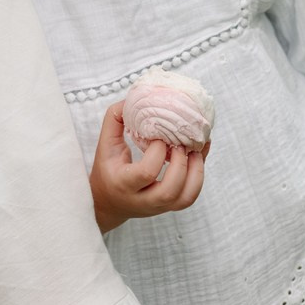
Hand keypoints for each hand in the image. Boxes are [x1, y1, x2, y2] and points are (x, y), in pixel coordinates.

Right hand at [88, 101, 207, 233]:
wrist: (109, 203)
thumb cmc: (107, 169)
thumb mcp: (105, 143)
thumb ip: (116, 118)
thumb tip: (134, 97)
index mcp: (124, 183)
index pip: (147, 172)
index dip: (157, 151)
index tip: (158, 136)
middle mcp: (143, 199)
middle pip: (170, 191)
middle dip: (180, 164)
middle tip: (180, 143)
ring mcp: (159, 206)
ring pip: (186, 198)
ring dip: (196, 171)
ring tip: (194, 149)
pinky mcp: (170, 206)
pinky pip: (190, 196)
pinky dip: (199, 174)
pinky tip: (199, 154)